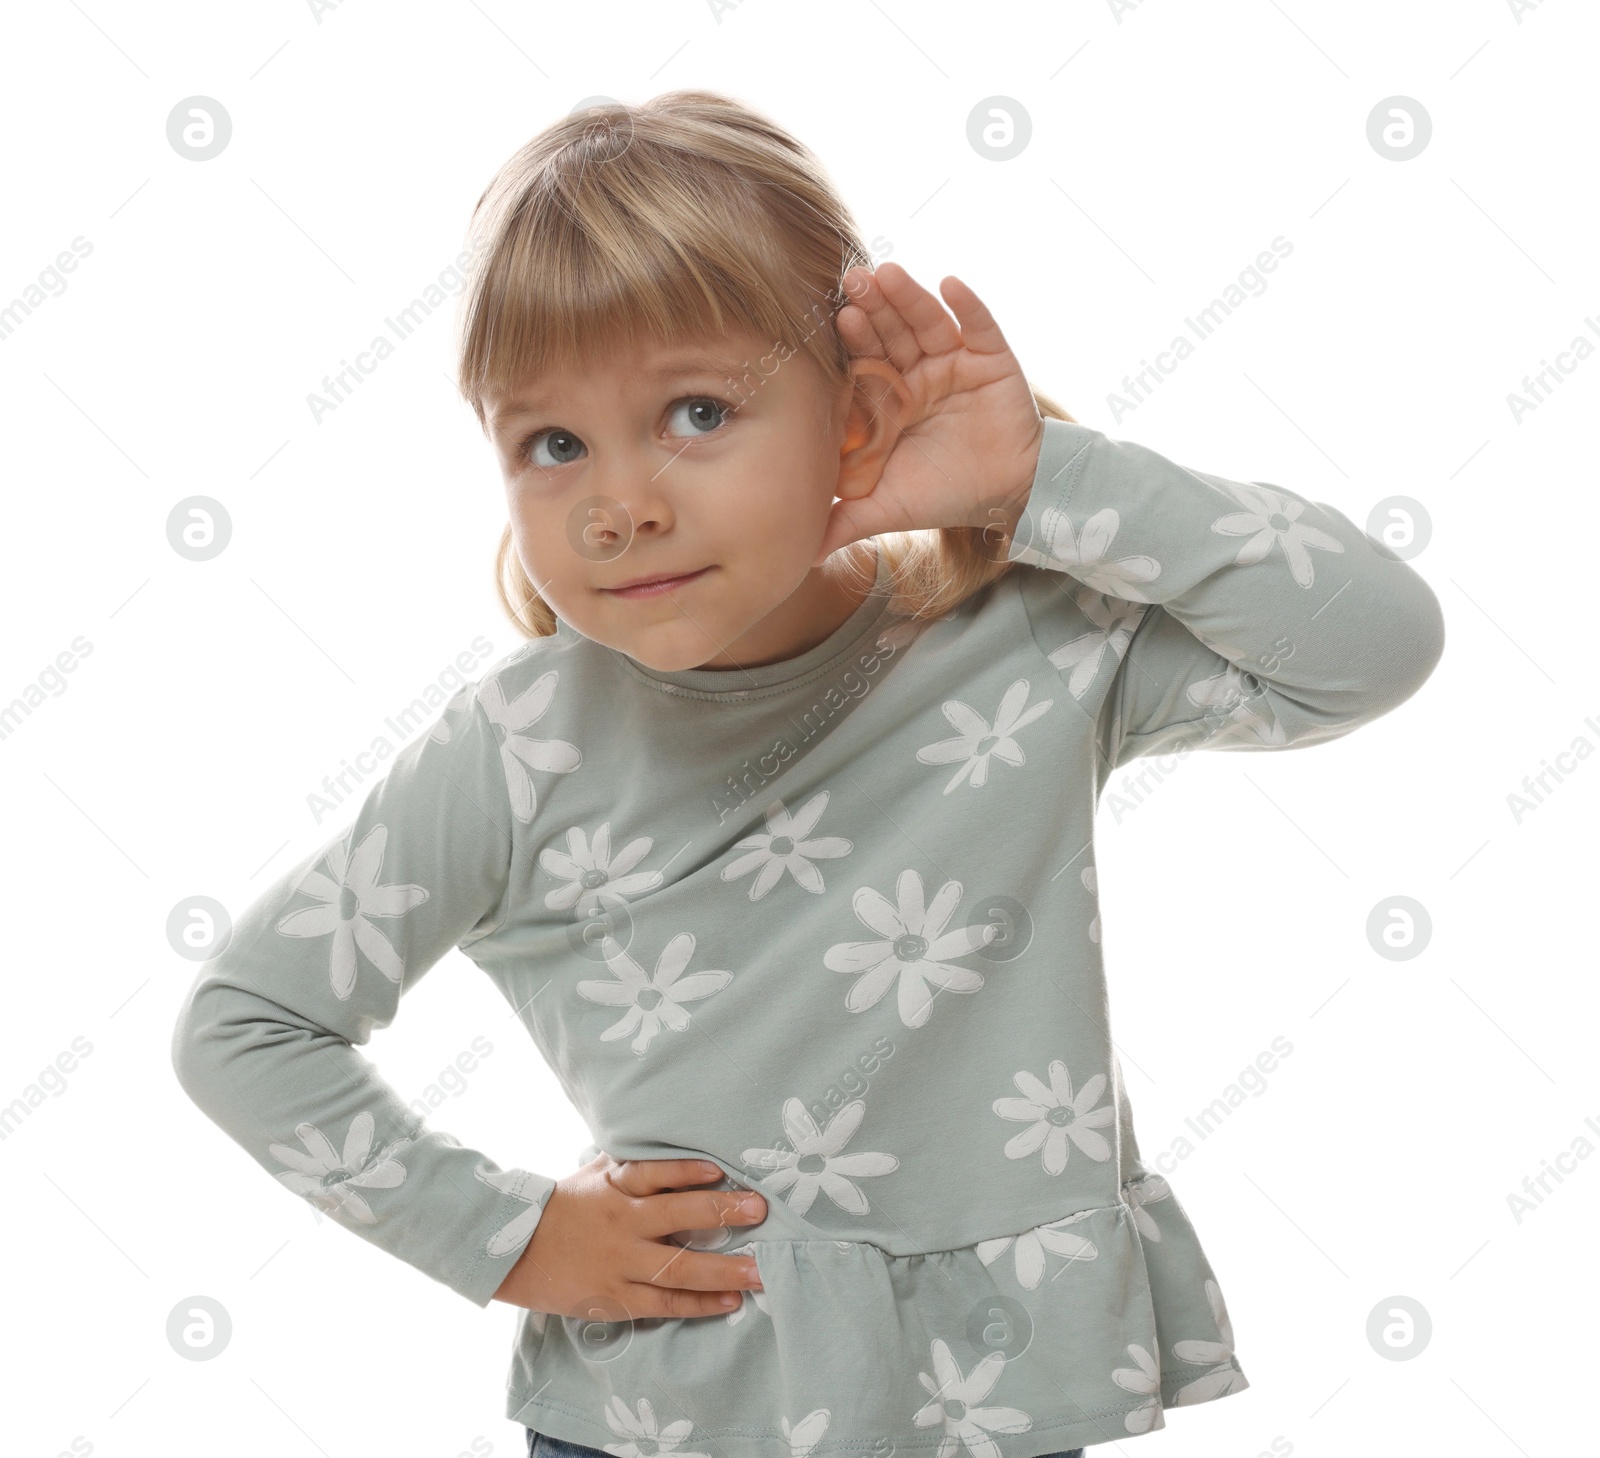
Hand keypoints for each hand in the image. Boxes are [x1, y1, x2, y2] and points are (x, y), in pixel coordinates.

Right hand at [491, 1152, 766, 1319]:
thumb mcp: (594, 1173)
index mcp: (615, 1187)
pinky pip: (664, 1304)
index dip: (687, 1170)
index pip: (654, 1172)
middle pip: (676, 1215)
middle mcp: (621, 1223)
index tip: (721, 1170)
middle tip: (759, 1210)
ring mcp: (619, 1263)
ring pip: (677, 1268)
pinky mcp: (615, 1298)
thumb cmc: (565, 1205)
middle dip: (722, 1212)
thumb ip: (631, 1161)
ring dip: (723, 1269)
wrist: (514, 1251)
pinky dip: (699, 1304)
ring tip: (760, 1270)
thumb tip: (671, 1135)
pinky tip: (730, 1301)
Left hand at [813, 261, 1045, 566]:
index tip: (836, 318)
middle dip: (875, 307)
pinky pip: (979, 325)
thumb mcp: (886, 508)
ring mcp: (952, 361)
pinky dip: (968, 305)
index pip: (864, 362)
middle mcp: (915, 372)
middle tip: (852, 282)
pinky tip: (951, 283)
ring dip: (910, 297)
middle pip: (891, 332)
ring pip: (927, 321)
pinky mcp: (990, 357)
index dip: (853, 341)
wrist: (1005, 497)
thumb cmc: (942, 496)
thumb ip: (843, 521)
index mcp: (885, 398)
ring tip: (890, 274)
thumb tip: (798, 553)